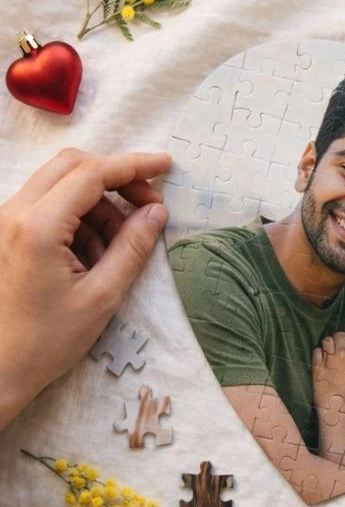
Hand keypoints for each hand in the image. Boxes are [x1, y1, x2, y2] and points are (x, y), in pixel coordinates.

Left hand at [0, 148, 171, 428]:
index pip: (92, 173)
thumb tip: (157, 211)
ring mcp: (6, 222)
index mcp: (38, 227)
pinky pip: (49, 205)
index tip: (166, 166)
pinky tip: (94, 252)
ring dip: (99, 202)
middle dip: (116, 177)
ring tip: (120, 244)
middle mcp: (14, 214)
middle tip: (148, 204)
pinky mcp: (7, 233)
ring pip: (61, 183)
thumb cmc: (47, 340)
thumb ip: (133, 247)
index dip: (133, 165)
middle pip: (73, 166)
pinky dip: (80, 216)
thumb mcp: (103, 295)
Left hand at [311, 331, 344, 413]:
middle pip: (340, 334)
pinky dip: (319, 353)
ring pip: (327, 339)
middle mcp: (342, 353)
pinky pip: (317, 350)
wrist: (337, 408)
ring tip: (330, 351)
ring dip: (330, 344)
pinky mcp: (316, 364)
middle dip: (341, 339)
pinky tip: (322, 359)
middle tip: (340, 348)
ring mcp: (328, 358)